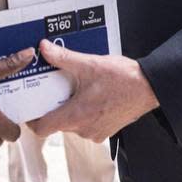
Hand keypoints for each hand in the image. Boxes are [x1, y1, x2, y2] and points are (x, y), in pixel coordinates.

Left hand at [28, 41, 157, 142]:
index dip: (32, 119)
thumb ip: (63, 58)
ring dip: (71, 108)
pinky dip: (85, 112)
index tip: (31, 107)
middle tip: (55, 88)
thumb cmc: (123, 79)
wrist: (149, 87)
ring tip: (77, 89)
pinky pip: (87, 124)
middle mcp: (83, 129)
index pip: (42, 128)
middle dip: (54, 106)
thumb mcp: (89, 64)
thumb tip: (44, 48)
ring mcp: (95, 132)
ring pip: (72, 123)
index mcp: (75, 115)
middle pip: (57, 123)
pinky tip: (92, 96)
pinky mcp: (106, 130)